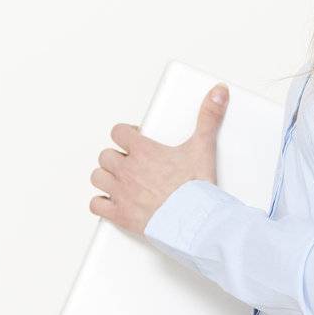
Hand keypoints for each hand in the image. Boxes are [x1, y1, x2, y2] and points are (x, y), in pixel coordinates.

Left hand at [88, 83, 229, 233]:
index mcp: (143, 151)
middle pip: (106, 155)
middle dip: (117, 158)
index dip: (125, 134)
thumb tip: (217, 93)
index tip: (135, 140)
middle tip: (132, 163)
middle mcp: (128, 170)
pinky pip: (96, 205)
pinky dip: (101, 204)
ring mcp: (121, 192)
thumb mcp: (203, 147)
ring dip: (106, 177)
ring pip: (98, 177)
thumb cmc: (196, 189)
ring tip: (120, 180)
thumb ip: (208, 118)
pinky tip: (111, 202)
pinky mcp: (120, 214)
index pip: (118, 132)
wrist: (193, 221)